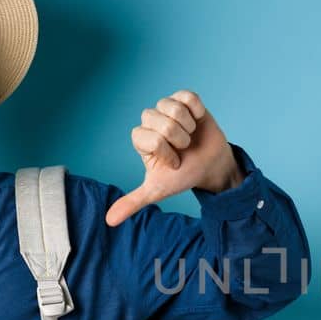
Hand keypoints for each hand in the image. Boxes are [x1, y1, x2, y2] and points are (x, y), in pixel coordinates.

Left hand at [105, 89, 244, 227]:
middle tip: (183, 148)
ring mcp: (167, 108)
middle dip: (179, 140)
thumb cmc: (184, 175)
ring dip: (189, 127)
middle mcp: (150, 121)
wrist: (211, 166)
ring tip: (190, 136)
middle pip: (163, 123)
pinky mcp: (185, 99)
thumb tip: (109, 221)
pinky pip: (189, 98)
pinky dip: (197, 112)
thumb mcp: (157, 190)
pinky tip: (197, 121)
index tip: (173, 162)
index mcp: (141, 139)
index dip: (167, 153)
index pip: (150, 139)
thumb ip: (133, 201)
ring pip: (174, 109)